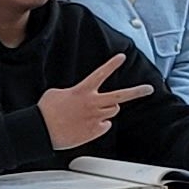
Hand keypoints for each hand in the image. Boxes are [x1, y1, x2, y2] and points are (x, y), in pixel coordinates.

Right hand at [36, 59, 150, 150]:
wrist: (40, 131)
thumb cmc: (46, 111)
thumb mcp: (58, 93)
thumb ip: (75, 92)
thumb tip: (82, 98)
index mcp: (82, 91)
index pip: (101, 74)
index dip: (112, 64)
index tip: (121, 57)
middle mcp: (93, 103)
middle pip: (120, 97)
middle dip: (137, 92)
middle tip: (148, 89)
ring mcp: (95, 118)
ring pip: (112, 111)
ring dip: (107, 110)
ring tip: (91, 112)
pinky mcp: (95, 131)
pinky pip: (105, 125)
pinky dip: (99, 124)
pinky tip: (85, 125)